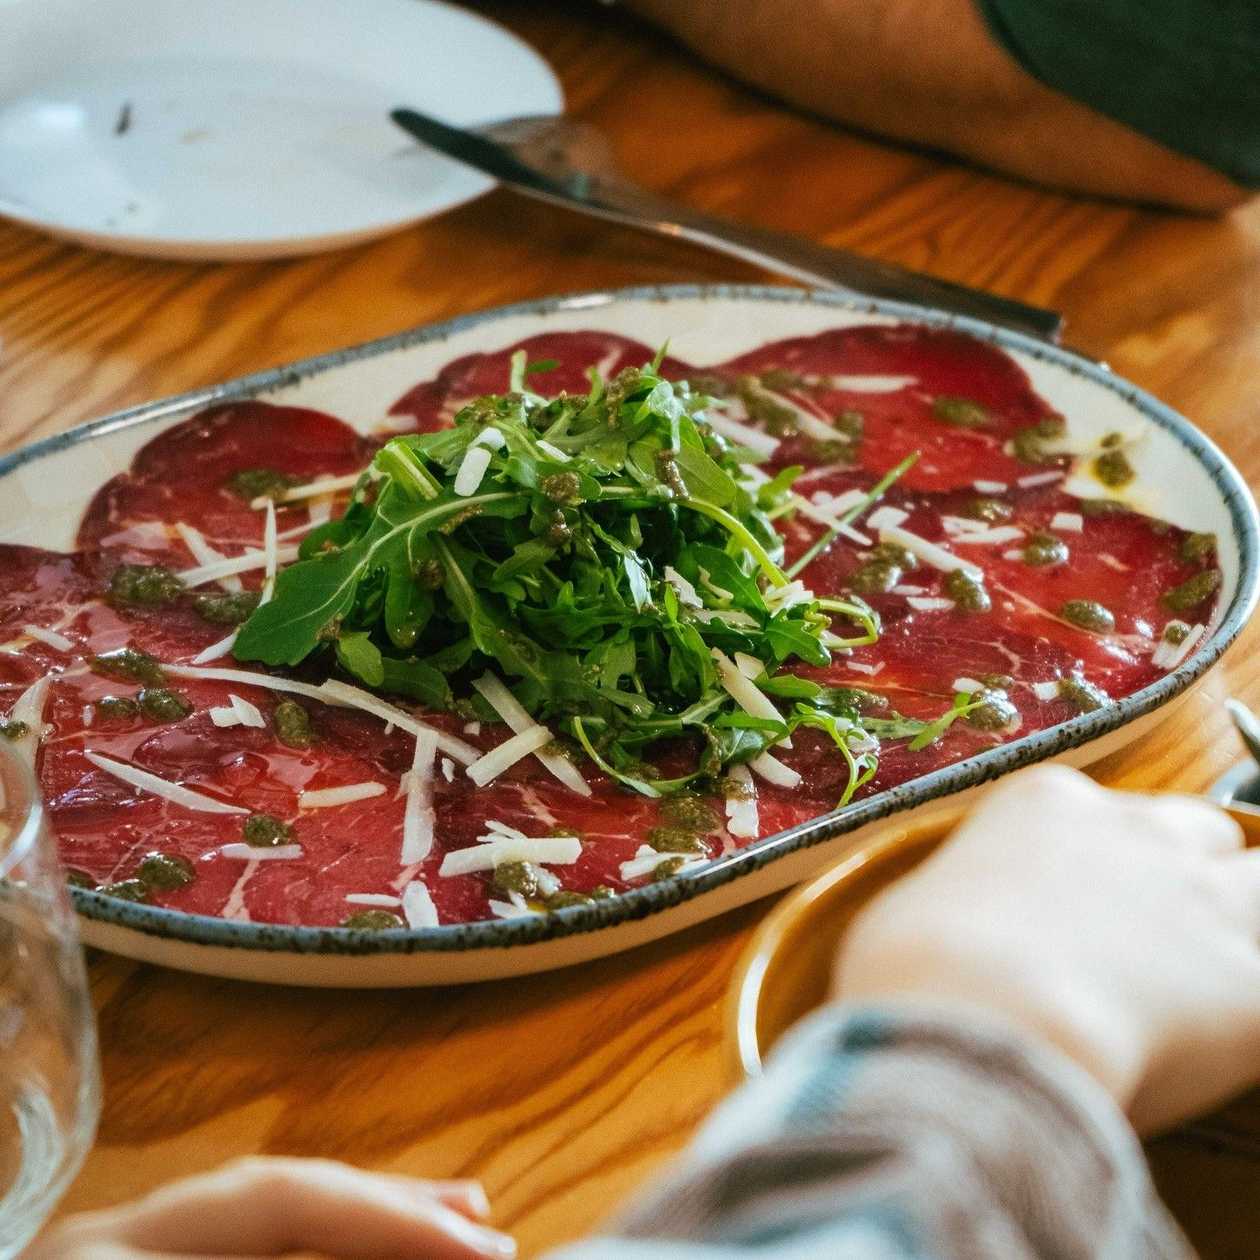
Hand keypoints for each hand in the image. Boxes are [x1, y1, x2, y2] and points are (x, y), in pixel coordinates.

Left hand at [29, 1158, 514, 1258]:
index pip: (279, 1210)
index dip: (388, 1228)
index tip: (482, 1255)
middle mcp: (111, 1240)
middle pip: (273, 1194)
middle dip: (389, 1213)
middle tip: (489, 1236)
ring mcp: (113, 1248)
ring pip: (255, 1207)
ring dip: (358, 1215)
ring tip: (456, 1219)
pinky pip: (234, 1238)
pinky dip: (305, 1239)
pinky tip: (355, 1240)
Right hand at [835, 765, 1259, 1131]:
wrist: (981, 1018)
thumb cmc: (917, 967)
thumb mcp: (918, 910)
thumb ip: (968, 907)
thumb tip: (967, 936)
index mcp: (1049, 805)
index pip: (1105, 816)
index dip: (1100, 866)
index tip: (1079, 911)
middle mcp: (1136, 831)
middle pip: (1200, 833)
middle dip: (1189, 876)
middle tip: (1153, 945)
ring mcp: (1201, 896)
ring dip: (1239, 921)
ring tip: (1200, 980)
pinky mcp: (1251, 978)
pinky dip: (1245, 1003)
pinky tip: (1217, 1036)